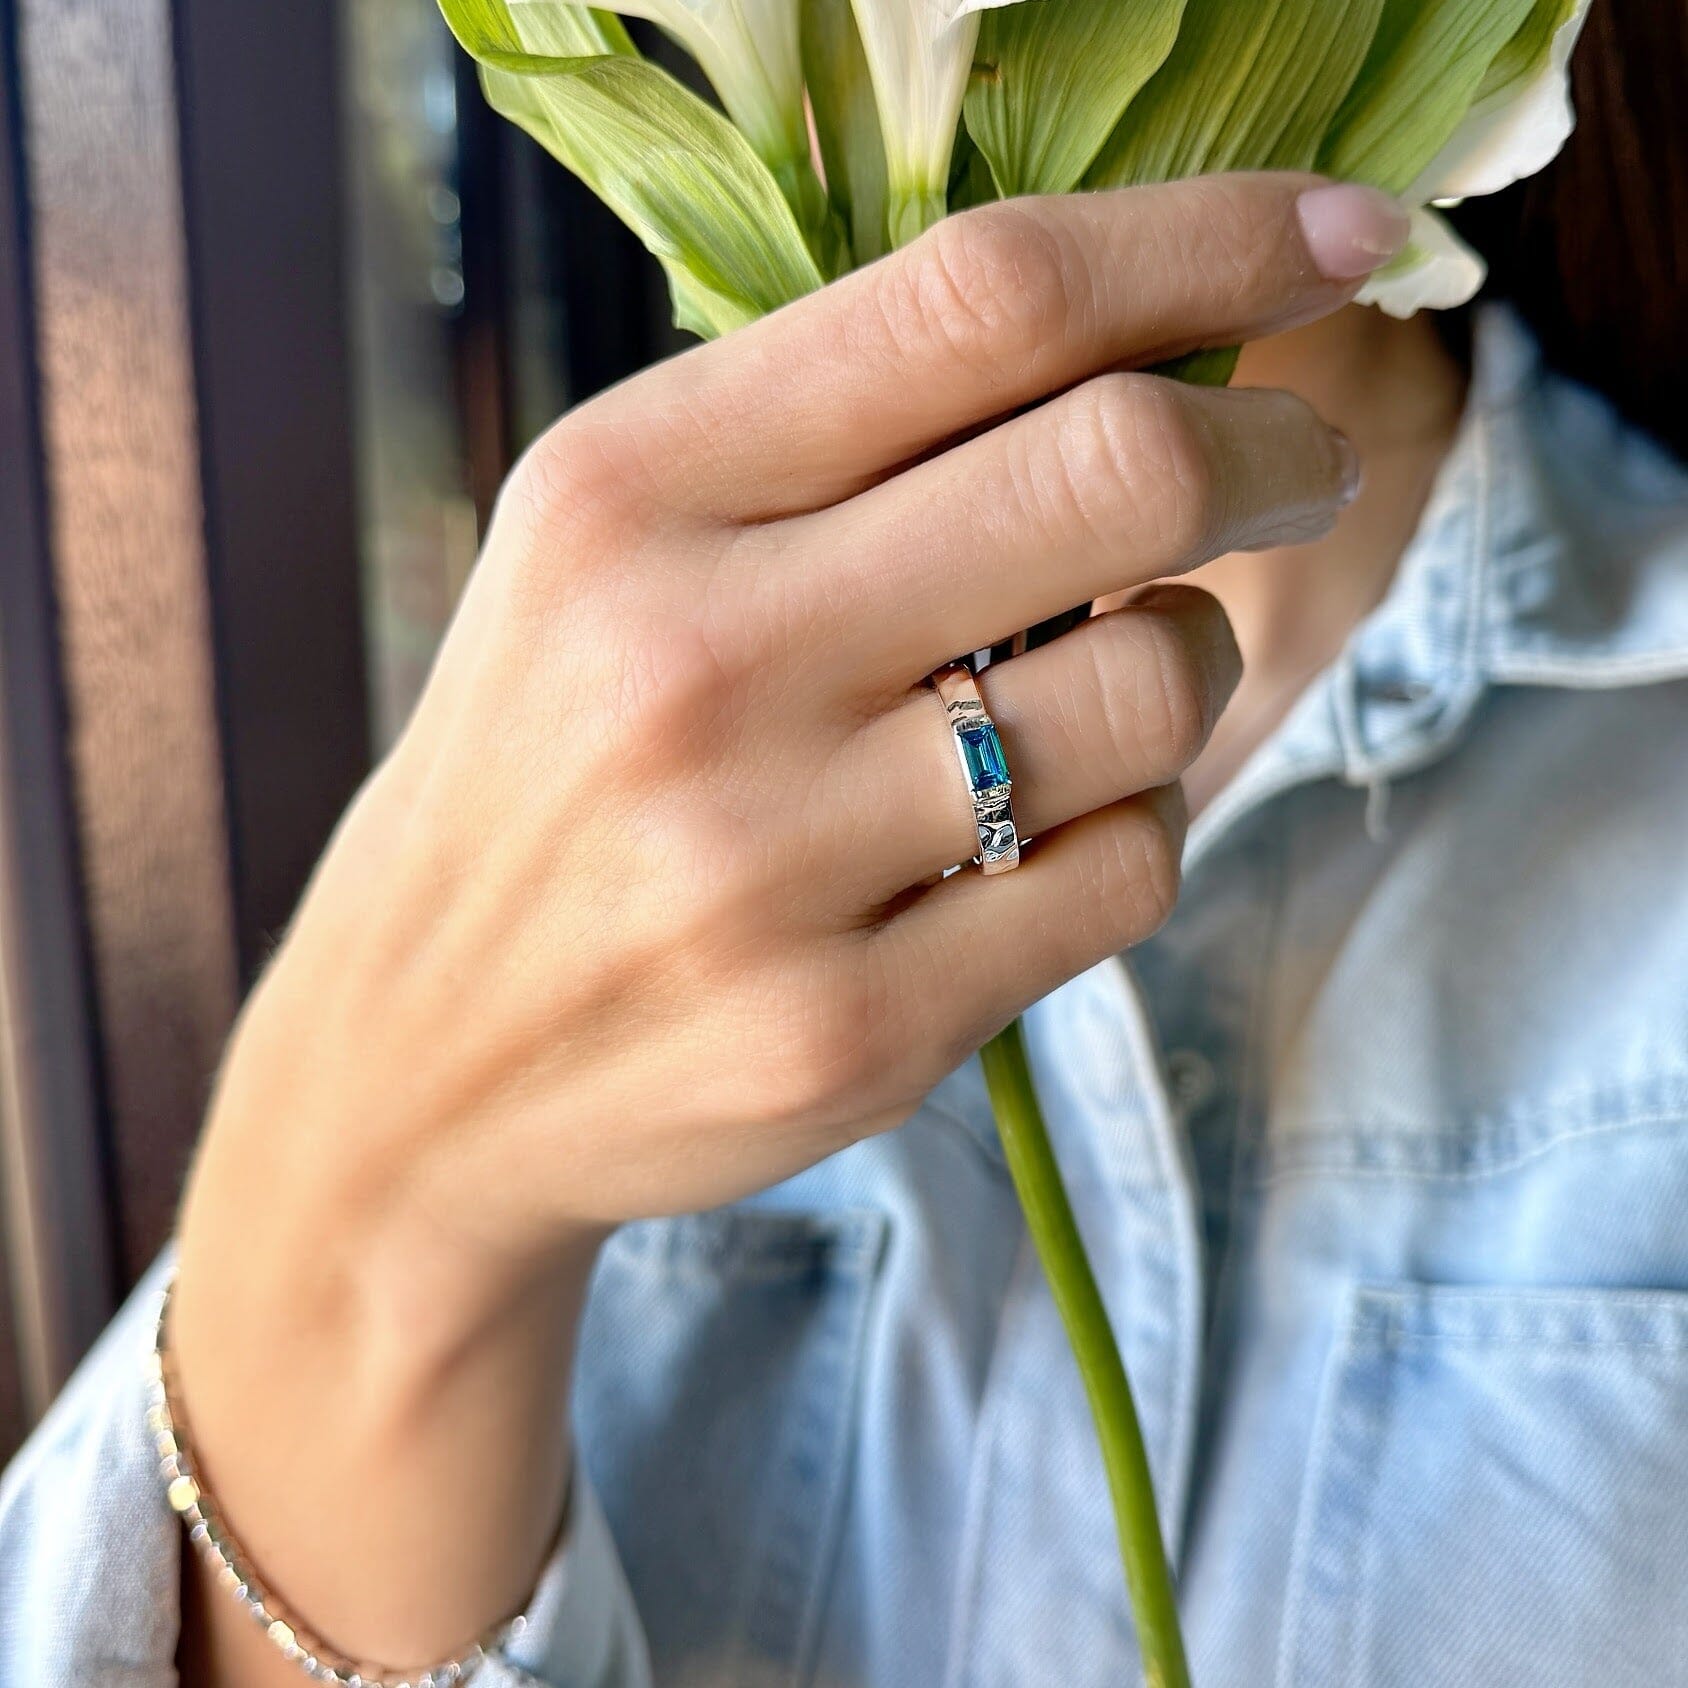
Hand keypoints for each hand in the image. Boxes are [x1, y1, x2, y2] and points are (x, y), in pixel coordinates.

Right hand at [171, 172, 1400, 1679]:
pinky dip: (1135, 827)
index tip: (1340, 227)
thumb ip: (837, 432)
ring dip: (1186, 663)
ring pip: (1154, 690)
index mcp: (630, 493)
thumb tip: (1146, 336)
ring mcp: (773, 868)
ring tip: (1102, 687)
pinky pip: (1125, 876)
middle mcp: (694, 665)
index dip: (1202, 236)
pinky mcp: (852, 1034)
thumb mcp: (616, 546)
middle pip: (1118, 469)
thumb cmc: (550, 769)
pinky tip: (1042, 833)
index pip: (980, 298)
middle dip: (1270, 444)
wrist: (428, 1060)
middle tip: (1294, 459)